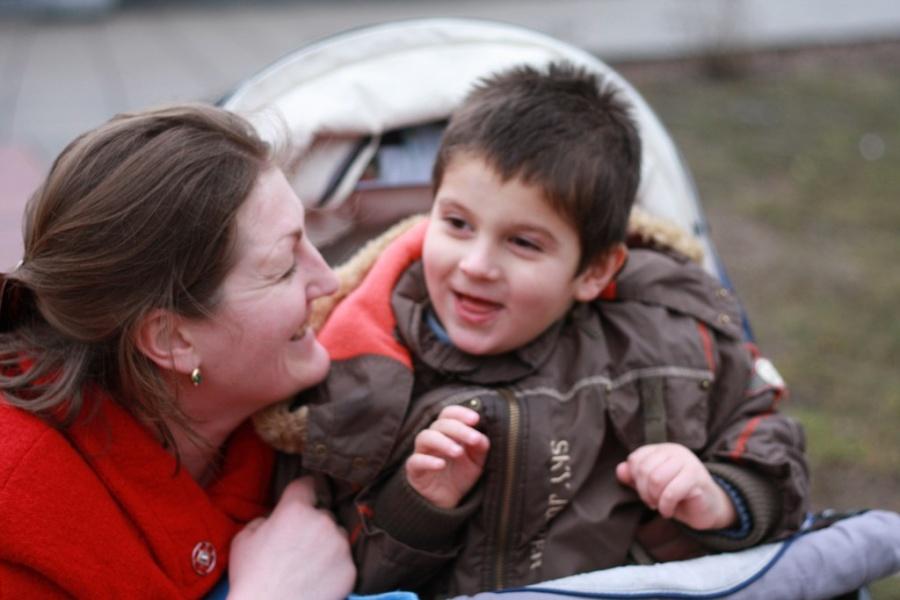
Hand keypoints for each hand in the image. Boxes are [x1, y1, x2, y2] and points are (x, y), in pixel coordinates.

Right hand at [228, 477, 354, 599]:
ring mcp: (340, 545)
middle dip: (313, 524)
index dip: (304, 490)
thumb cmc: (251, 578)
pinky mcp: (350, 569)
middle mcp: (322, 521)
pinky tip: (318, 579)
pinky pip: (345, 561)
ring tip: (309, 565)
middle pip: (323, 514)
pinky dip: (335, 567)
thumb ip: (264, 519)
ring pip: (337, 536)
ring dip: (327, 544)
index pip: (307, 484)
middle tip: (298, 545)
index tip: (304, 497)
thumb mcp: (243, 539)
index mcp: (295, 509)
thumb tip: (275, 519)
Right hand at [405, 405, 489, 508]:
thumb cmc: (460, 476)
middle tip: (474, 439)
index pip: (448, 414)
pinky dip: (427, 461)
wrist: (448, 503)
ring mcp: (421, 453)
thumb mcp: (476, 461)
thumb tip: (481, 437)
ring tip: (458, 452)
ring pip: (424, 437)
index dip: (460, 413)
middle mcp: (432, 439)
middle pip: (439, 424)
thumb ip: (480, 447)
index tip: (476, 419)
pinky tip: (441, 464)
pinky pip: (415, 461)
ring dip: (442, 442)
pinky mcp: (414, 471)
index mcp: (446, 432)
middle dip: (458, 429)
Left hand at [616, 443, 735, 530]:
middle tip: (651, 502)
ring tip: (660, 506)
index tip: (644, 493)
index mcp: (662, 450)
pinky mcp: (697, 478)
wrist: (708, 509)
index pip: (636, 459)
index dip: (635, 480)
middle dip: (644, 492)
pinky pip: (671, 492)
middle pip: (645, 469)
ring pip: (656, 479)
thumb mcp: (652, 487)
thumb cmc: (677, 496)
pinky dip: (665, 506)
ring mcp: (688, 462)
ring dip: (654, 499)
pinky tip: (668, 512)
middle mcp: (675, 451)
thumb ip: (635, 478)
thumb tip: (620, 470)